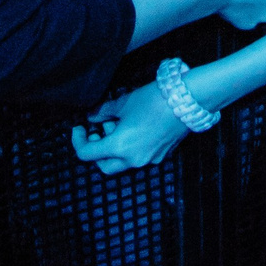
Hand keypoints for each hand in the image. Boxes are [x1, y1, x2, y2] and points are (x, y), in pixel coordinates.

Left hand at [73, 80, 187, 174]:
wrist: (187, 101)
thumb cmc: (153, 100)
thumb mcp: (123, 103)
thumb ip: (104, 112)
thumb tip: (92, 117)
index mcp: (119, 147)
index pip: (87, 154)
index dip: (78, 141)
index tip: (79, 128)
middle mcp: (133, 159)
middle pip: (104, 165)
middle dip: (97, 150)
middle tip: (98, 131)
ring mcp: (149, 160)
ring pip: (123, 162)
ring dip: (115, 148)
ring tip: (119, 123)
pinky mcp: (160, 156)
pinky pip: (139, 157)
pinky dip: (130, 147)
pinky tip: (135, 128)